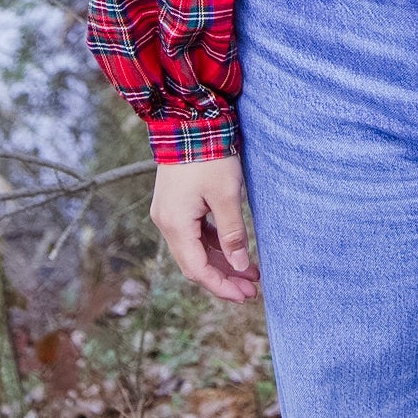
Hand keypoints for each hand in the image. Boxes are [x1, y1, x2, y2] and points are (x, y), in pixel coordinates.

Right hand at [150, 155, 261, 302]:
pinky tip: (233, 248)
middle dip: (223, 278)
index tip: (245, 296)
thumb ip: (232, 233)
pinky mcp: (177, 203)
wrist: (190, 122)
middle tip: (251, 290)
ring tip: (249, 272)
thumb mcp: (227, 196)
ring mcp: (169, 213)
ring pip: (195, 248)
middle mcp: (166, 223)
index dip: (221, 286)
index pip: (198, 270)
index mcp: (175, 225)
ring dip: (221, 261)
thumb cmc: (210, 157)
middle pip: (195, 263)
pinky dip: (214, 243)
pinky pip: (195, 233)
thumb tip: (239, 266)